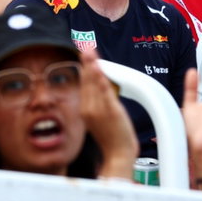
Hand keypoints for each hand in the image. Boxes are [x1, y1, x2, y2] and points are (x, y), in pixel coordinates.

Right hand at [77, 48, 138, 166]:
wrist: (118, 156)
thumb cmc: (112, 138)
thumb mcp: (100, 119)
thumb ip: (97, 103)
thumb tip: (99, 88)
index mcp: (85, 109)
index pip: (84, 83)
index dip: (84, 66)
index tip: (83, 53)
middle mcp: (88, 108)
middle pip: (87, 80)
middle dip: (86, 61)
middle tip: (84, 45)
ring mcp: (98, 109)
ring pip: (94, 82)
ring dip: (91, 64)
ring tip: (88, 50)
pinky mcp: (110, 111)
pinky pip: (104, 91)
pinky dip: (99, 78)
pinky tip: (97, 67)